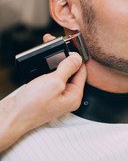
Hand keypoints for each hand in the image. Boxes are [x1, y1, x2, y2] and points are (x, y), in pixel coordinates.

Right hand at [0, 34, 86, 151]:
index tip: (69, 48)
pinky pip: (51, 77)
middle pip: (71, 71)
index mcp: (74, 95)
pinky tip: (43, 62)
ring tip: (48, 50)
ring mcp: (56, 94)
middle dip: (64, 57)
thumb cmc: (33, 105)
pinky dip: (48, 68)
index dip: (76, 58)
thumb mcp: (54, 82)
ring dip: (54, 61)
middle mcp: (67, 95)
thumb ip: (68, 68)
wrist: (13, 115)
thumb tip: (77, 58)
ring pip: (60, 72)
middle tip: (56, 46)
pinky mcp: (46, 93)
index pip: (82, 72)